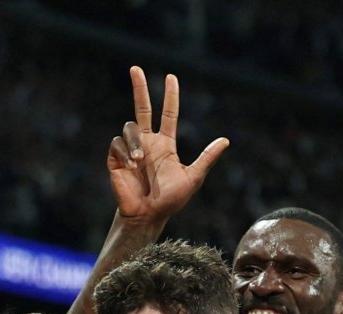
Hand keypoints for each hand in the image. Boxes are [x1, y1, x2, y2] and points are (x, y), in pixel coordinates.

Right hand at [107, 66, 228, 225]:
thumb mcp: (193, 177)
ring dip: (135, 141)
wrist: (147, 215)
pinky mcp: (116, 159)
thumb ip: (206, 158)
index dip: (170, 96)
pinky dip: (125, 152)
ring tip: (139, 161)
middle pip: (142, 108)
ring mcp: (131, 149)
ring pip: (130, 127)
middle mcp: (147, 142)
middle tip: (135, 68)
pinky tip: (131, 166)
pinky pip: (117, 144)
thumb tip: (226, 140)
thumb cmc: (170, 200)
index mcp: (165, 144)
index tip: (171, 77)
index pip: (167, 114)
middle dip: (139, 88)